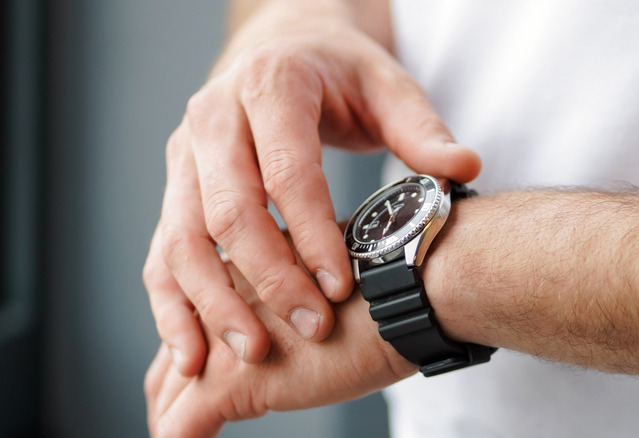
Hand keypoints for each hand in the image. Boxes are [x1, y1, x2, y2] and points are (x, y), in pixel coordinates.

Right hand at [142, 2, 480, 375]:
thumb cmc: (339, 73)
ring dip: (213, 302)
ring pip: (182, 238)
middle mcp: (213, 117)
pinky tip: (193, 349)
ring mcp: (185, 155)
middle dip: (269, 279)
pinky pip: (162, 251)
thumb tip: (464, 168)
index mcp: (270, 85)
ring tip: (251, 352)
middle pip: (228, 211)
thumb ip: (421, 130)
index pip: (286, 172)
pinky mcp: (176, 187)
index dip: (312, 235)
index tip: (341, 289)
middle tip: (310, 329)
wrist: (283, 49)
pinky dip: (172, 304)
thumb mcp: (388, 86)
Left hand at [144, 261, 416, 437]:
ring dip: (170, 419)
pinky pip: (182, 426)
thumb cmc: (382, 287)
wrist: (399, 293)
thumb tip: (318, 321)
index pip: (199, 318)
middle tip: (173, 414)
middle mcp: (222, 304)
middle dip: (172, 387)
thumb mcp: (328, 280)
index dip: (192, 350)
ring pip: (170, 391)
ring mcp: (221, 343)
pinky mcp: (231, 381)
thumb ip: (303, 298)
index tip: (196, 370)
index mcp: (243, 275)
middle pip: (175, 355)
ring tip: (174, 435)